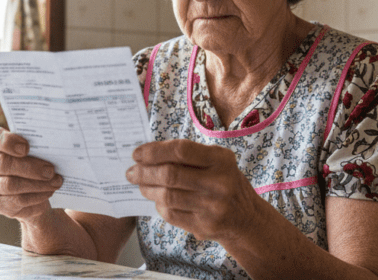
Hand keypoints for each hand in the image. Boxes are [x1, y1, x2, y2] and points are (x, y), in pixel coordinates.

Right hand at [0, 127, 61, 220]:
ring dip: (37, 184)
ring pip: (11, 185)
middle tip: (50, 170)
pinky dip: (36, 196)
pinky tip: (49, 192)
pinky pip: (16, 201)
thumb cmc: (30, 161)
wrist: (27, 190)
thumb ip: (36, 145)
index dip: (8, 142)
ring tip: (56, 182)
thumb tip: (54, 147)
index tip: (26, 147)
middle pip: (3, 164)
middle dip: (30, 167)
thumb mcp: (31, 150)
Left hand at [125, 139, 261, 241]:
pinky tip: (157, 199)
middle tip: (131, 172)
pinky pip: (171, 214)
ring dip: (147, 189)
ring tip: (140, 185)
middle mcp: (219, 183)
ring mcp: (212, 207)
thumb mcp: (216, 162)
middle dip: (144, 172)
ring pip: (167, 196)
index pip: (181, 150)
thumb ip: (188, 156)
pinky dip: (159, 205)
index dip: (155, 151)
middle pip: (170, 175)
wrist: (246, 218)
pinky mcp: (204, 226)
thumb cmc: (224, 182)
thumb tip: (147, 154)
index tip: (137, 153)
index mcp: (221, 160)